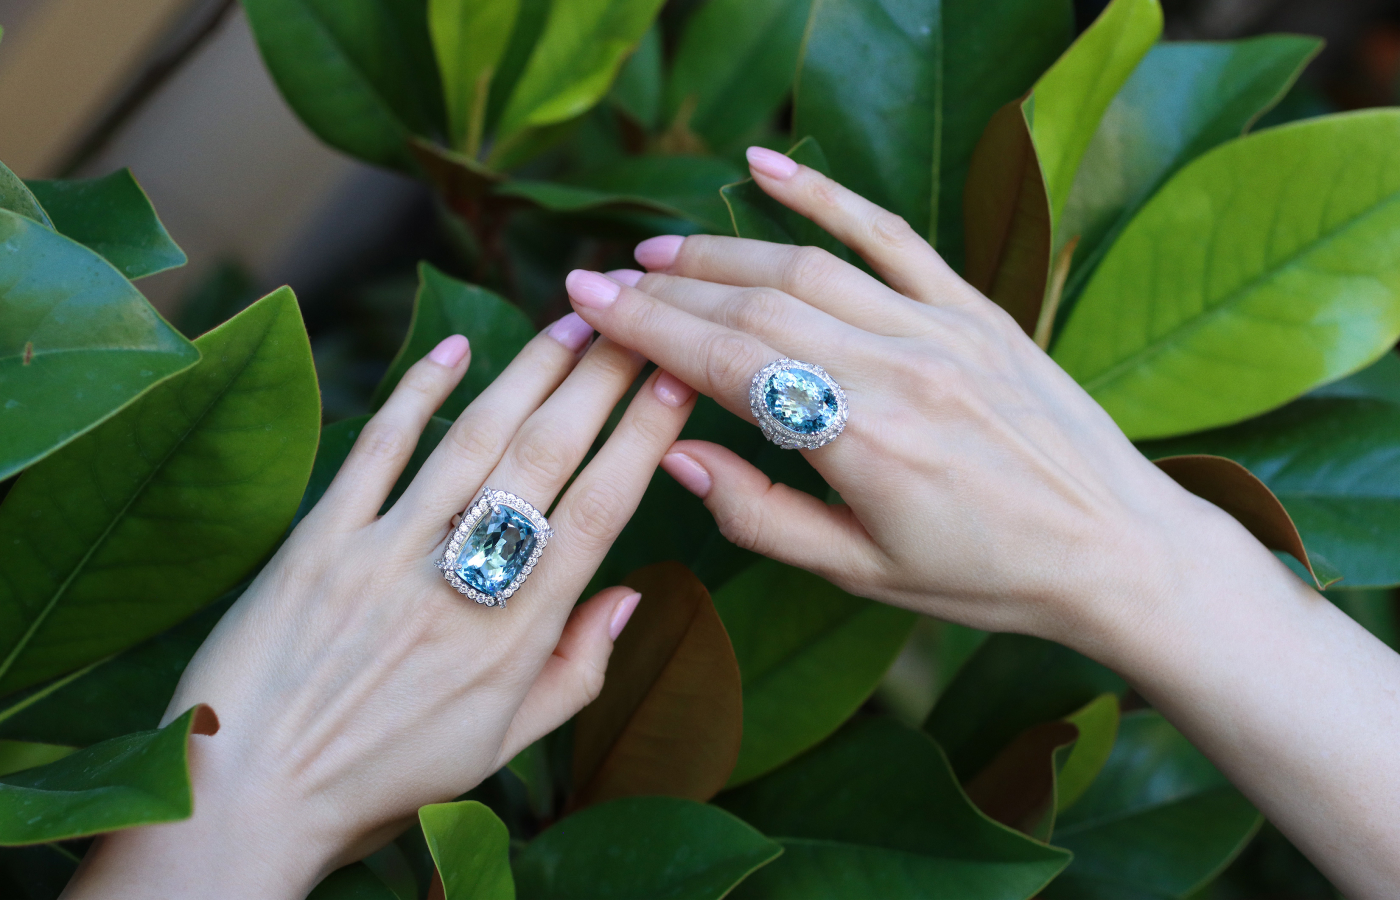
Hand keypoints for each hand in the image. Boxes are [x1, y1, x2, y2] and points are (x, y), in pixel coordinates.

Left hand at [63, 317, 695, 898]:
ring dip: (529, 371)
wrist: (246, 803)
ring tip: (572, 322)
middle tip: (637, 321)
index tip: (674, 382)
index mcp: (514, 637)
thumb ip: (575, 673)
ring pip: (472, 440)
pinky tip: (456, 350)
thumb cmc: (382, 782)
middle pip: (545, 458)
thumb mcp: (500, 749)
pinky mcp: (318, 543)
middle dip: (600, 380)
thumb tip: (629, 596)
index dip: (641, 439)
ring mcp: (385, 555)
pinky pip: (377, 453)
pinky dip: (417, 395)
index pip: (597, 513)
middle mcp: (460, 583)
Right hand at [561, 149, 1203, 649]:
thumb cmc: (989, 577)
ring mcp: (941, 328)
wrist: (1120, 551)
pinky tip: (768, 166)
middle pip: (755, 303)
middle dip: (669, 288)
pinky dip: (826, 195)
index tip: (587, 304)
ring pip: (808, 265)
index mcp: (863, 442)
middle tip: (606, 282)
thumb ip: (760, 515)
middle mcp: (897, 369)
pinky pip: (891, 235)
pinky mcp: (976, 309)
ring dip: (724, 251)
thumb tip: (674, 452)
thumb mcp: (862, 574)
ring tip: (661, 253)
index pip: (726, 363)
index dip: (648, 329)